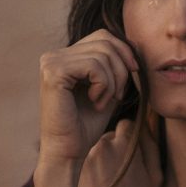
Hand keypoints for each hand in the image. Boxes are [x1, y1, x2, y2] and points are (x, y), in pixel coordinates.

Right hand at [38, 29, 138, 162]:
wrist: (69, 150)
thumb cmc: (86, 124)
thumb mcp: (107, 88)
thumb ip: (115, 65)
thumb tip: (134, 44)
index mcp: (64, 56)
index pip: (102, 36)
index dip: (123, 52)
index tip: (131, 75)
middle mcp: (53, 55)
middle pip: (105, 42)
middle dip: (121, 69)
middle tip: (117, 95)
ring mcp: (51, 62)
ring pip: (102, 54)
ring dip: (112, 82)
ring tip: (103, 102)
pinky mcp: (53, 73)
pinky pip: (94, 66)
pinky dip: (103, 85)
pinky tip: (95, 102)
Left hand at [76, 119, 162, 186]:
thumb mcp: (155, 177)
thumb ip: (151, 147)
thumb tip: (146, 128)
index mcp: (126, 145)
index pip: (125, 125)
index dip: (129, 139)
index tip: (130, 153)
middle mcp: (104, 146)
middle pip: (110, 136)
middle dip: (115, 148)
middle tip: (120, 171)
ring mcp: (86, 157)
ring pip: (96, 148)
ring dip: (102, 158)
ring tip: (108, 182)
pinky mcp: (74, 169)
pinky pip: (84, 161)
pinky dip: (90, 169)